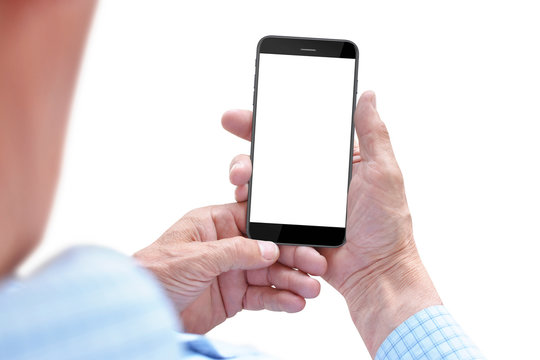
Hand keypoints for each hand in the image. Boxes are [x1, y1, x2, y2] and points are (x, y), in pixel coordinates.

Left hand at [134, 202, 326, 333]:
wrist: (140, 313)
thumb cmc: (153, 273)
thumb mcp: (195, 257)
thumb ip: (235, 251)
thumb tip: (270, 248)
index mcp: (214, 224)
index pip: (255, 221)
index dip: (280, 229)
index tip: (303, 237)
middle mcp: (226, 246)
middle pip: (269, 248)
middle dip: (293, 257)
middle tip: (316, 266)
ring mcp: (231, 272)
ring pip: (270, 273)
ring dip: (292, 281)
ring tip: (311, 290)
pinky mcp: (233, 298)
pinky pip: (262, 297)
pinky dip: (280, 300)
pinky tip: (295, 303)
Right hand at [222, 91, 440, 355]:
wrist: (374, 271)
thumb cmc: (386, 223)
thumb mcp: (382, 171)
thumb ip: (372, 132)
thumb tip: (367, 94)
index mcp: (331, 162)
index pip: (296, 132)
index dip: (270, 118)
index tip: (247, 109)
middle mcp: (310, 179)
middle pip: (271, 153)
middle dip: (247, 138)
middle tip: (231, 125)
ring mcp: (296, 203)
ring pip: (260, 181)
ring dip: (244, 171)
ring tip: (240, 175)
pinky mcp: (287, 226)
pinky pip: (261, 211)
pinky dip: (248, 203)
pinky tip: (243, 198)